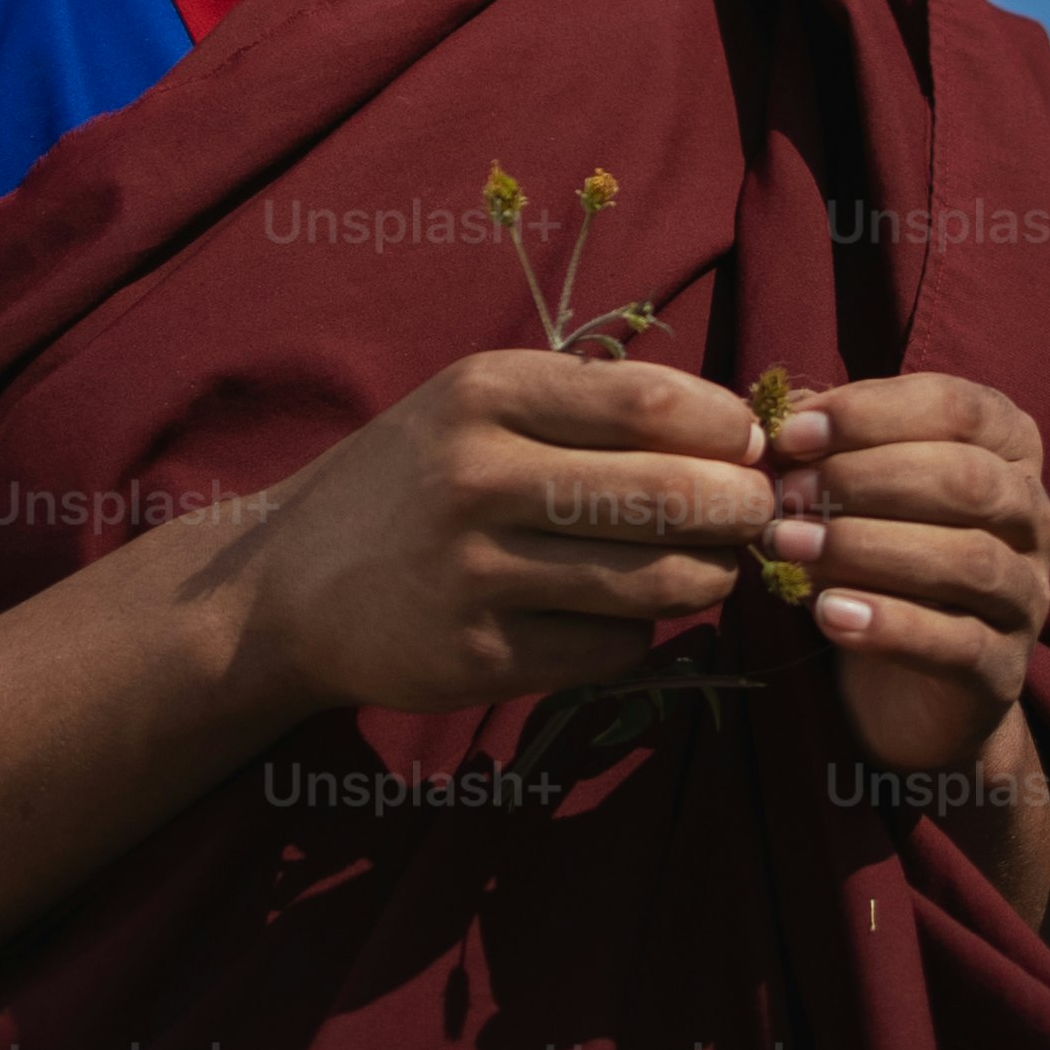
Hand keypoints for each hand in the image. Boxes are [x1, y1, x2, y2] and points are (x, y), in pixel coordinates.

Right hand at [239, 350, 775, 718]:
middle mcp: (477, 476)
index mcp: (486, 392)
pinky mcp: (476, 657)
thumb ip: (590, 404)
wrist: (291, 584)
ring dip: (709, 578)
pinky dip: (642, 635)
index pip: (654, 402)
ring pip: (656, 583)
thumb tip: (740, 432)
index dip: (731, 428)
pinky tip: (623, 614)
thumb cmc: (416, 477)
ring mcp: (474, 573)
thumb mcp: (475, 403)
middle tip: (758, 514)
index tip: (753, 445)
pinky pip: (613, 648)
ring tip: (709, 566)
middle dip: (743, 508)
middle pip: (670, 494)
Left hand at [762, 376, 1049, 771]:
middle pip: (967, 480)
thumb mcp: (853, 493)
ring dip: (867, 548)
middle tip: (787, 497)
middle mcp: (1033, 516)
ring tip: (790, 550)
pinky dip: (890, 625)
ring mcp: (1028, 595)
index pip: (957, 408)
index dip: (871, 413)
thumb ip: (827, 449)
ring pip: (968, 560)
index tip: (792, 434)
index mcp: (1008, 450)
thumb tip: (780, 417)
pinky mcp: (1005, 669)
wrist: (906, 686)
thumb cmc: (878, 559)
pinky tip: (829, 615)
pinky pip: (958, 642)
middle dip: (865, 480)